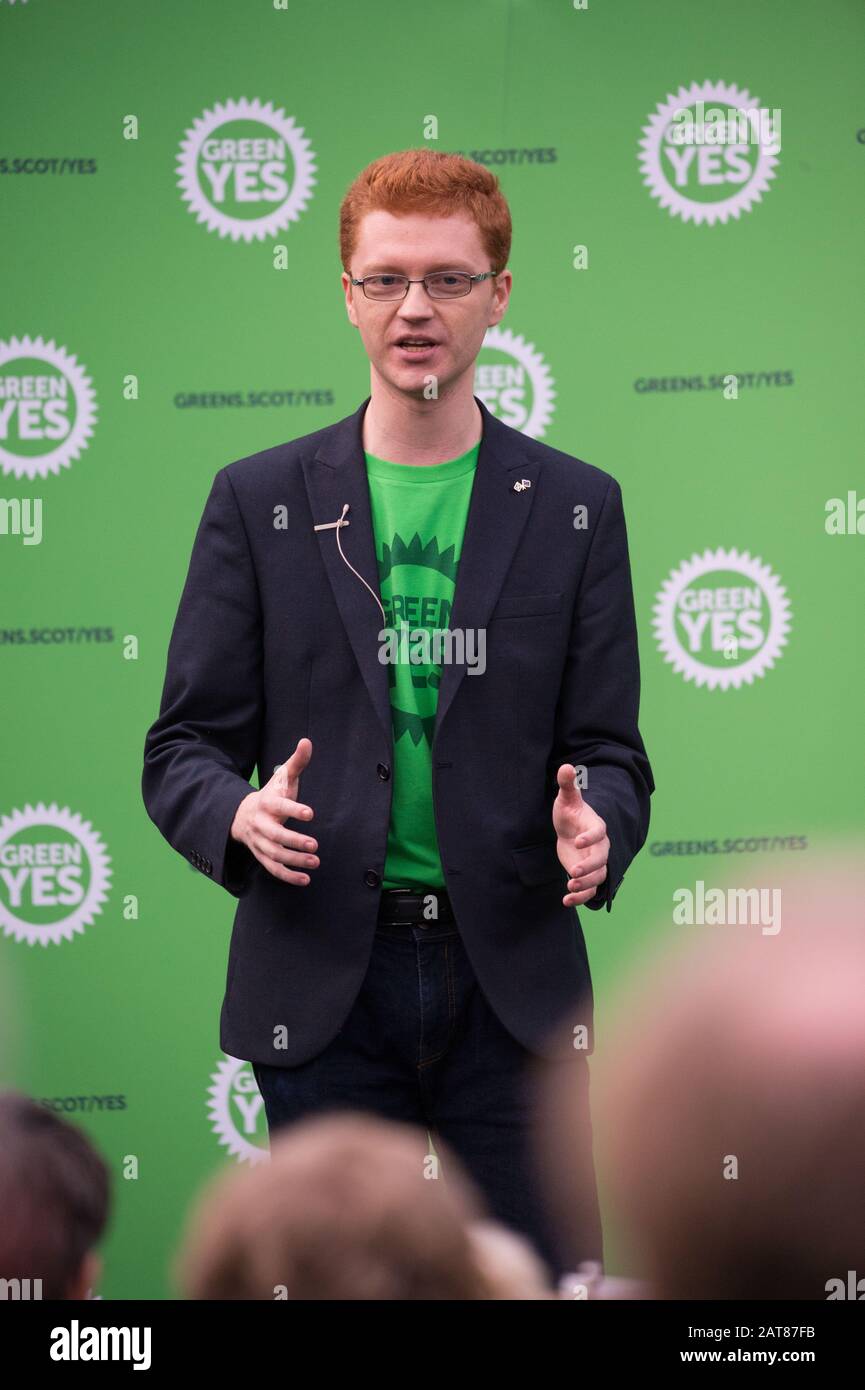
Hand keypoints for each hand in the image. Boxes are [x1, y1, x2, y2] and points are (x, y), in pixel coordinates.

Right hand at [230, 737, 318, 885]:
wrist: (242, 815)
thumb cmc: (271, 795)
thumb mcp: (281, 778)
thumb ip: (296, 762)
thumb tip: (307, 741)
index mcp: (266, 803)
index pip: (279, 806)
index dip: (293, 809)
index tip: (310, 813)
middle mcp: (260, 824)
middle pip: (274, 835)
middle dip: (294, 841)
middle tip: (315, 845)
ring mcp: (259, 842)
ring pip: (274, 855)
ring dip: (294, 861)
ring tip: (315, 862)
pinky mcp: (261, 856)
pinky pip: (272, 869)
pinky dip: (287, 876)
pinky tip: (306, 880)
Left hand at [552, 763, 608, 906]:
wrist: (570, 830)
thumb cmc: (570, 812)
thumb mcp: (566, 799)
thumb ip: (567, 785)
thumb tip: (566, 766)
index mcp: (596, 827)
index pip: (598, 832)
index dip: (590, 837)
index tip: (577, 842)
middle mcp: (599, 846)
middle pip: (602, 859)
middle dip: (589, 867)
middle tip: (573, 872)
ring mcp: (595, 862)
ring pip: (598, 877)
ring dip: (586, 884)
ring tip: (569, 888)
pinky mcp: (587, 875)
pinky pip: (590, 889)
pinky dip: (580, 897)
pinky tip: (565, 901)